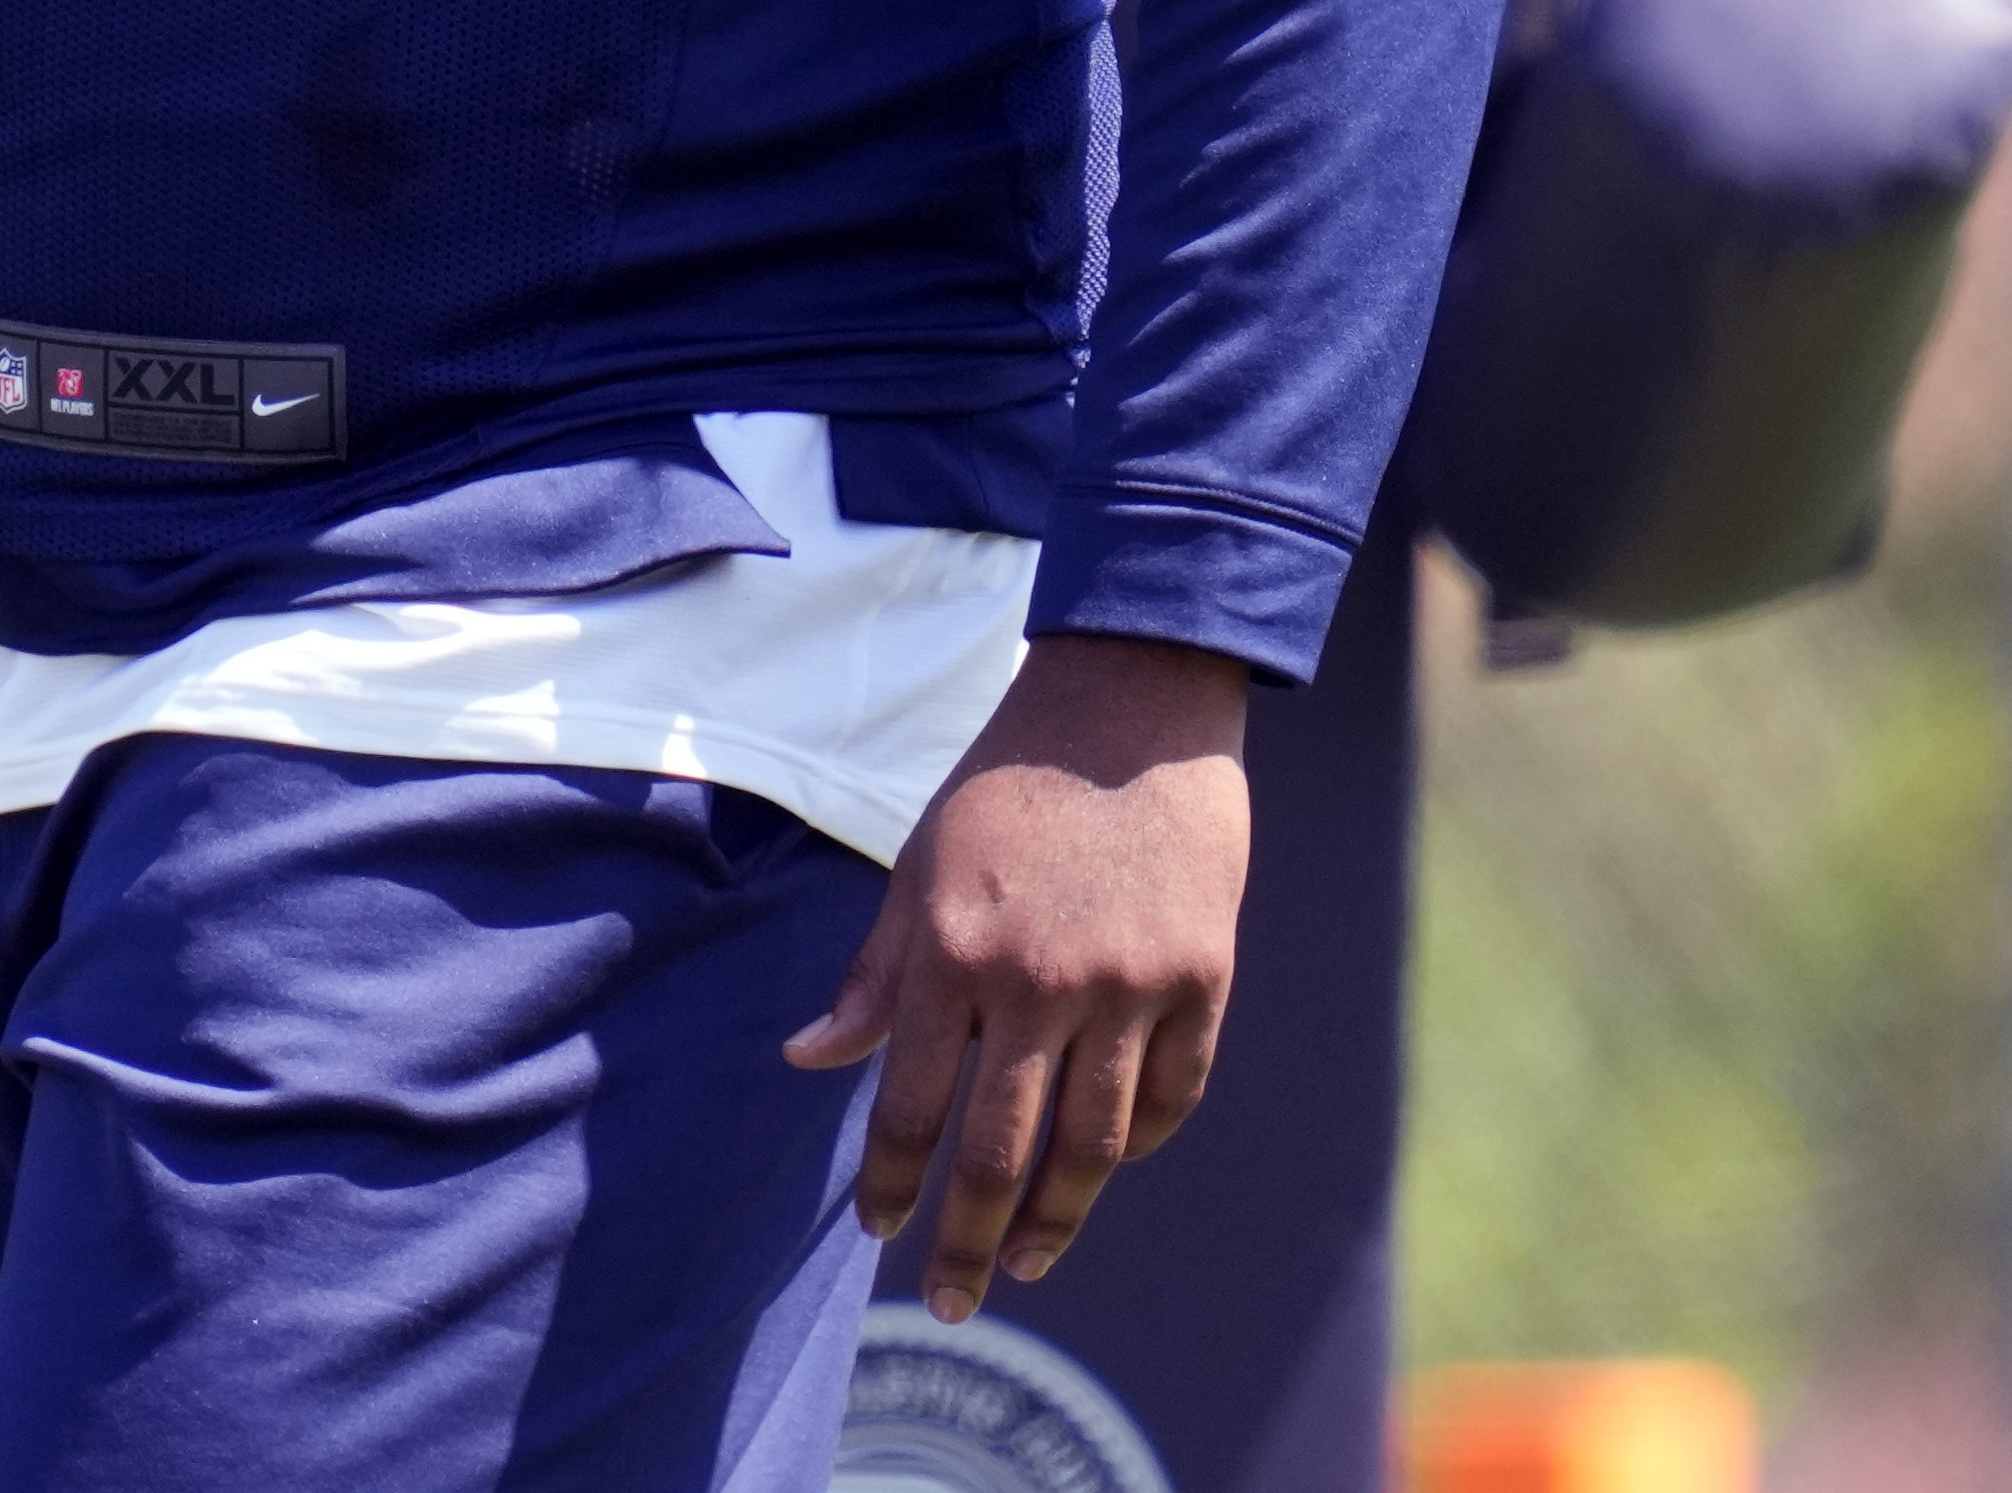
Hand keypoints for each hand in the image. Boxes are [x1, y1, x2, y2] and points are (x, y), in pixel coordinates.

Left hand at [778, 629, 1251, 1318]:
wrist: (1129, 707)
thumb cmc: (1005, 787)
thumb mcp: (919, 865)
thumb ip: (875, 975)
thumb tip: (809, 1062)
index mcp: (953, 952)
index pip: (913, 1106)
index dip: (894, 1183)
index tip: (882, 1233)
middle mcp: (1038, 981)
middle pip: (1001, 1150)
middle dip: (968, 1239)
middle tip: (953, 1303)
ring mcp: (1129, 985)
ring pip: (1096, 1145)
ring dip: (1057, 1219)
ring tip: (1026, 1261)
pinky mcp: (1202, 978)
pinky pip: (1171, 1095)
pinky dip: (1139, 1143)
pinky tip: (1106, 1169)